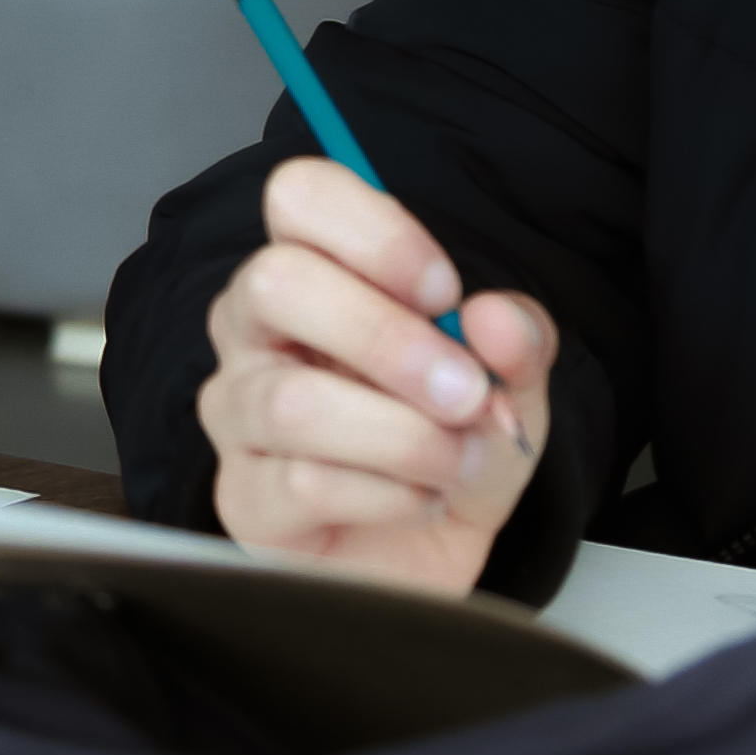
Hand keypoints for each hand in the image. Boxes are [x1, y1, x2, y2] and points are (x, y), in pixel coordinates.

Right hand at [198, 158, 553, 593]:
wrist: (430, 558)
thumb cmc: (448, 449)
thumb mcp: (510, 386)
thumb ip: (518, 343)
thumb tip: (495, 319)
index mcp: (315, 271)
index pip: (300, 196)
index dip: (375, 232)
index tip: (444, 292)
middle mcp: (256, 329)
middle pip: (278, 281)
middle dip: (389, 338)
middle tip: (463, 390)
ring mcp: (237, 413)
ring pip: (293, 401)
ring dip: (404, 435)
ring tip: (458, 458)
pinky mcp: (242, 497)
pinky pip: (304, 484)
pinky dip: (390, 495)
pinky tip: (420, 501)